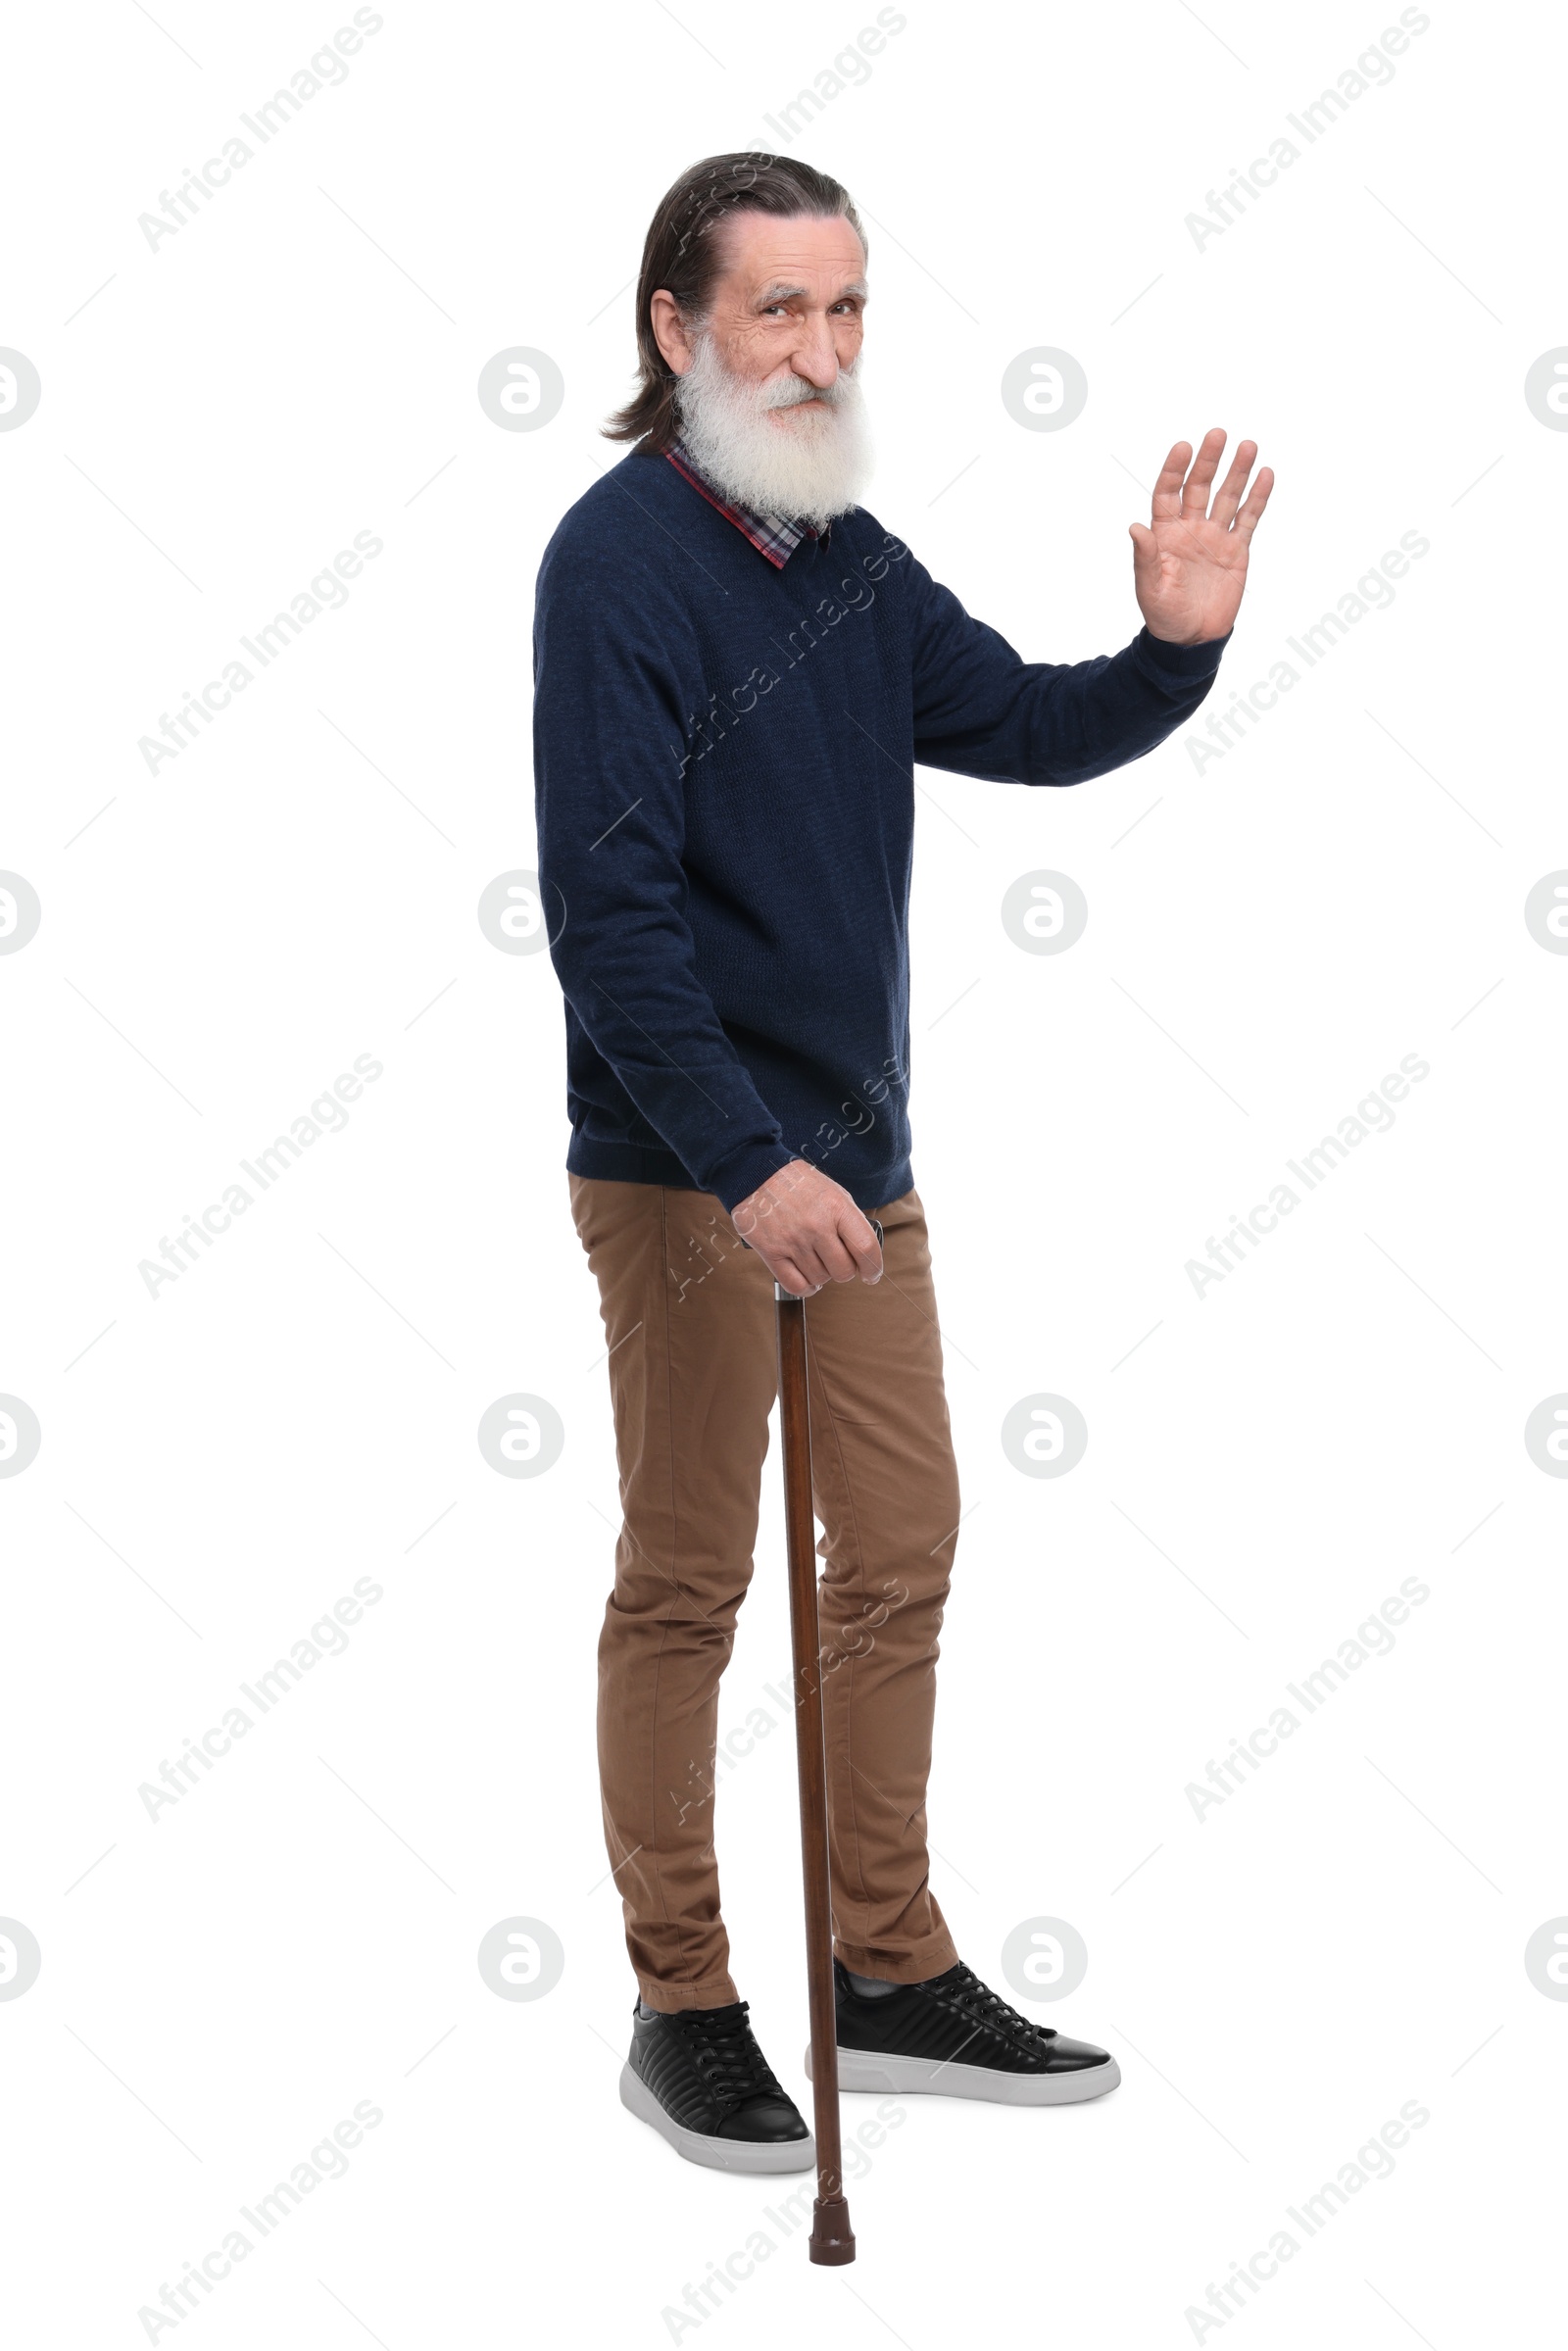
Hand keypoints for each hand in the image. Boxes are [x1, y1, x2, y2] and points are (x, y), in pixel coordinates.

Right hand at [731, 1160, 882, 1296]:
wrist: (755, 1174)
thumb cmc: (798, 1184)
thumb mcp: (832, 1191)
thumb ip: (849, 1221)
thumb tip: (862, 1253)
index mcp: (836, 1206)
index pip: (865, 1247)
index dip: (873, 1267)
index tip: (871, 1274)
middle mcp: (816, 1225)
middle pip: (843, 1270)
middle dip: (845, 1271)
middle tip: (838, 1262)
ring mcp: (792, 1240)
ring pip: (820, 1279)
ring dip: (822, 1275)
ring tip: (816, 1259)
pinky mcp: (771, 1252)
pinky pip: (796, 1285)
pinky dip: (806, 1288)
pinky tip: (807, 1277)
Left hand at [1130, 429, 1273, 646]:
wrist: (1191, 639)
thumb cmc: (1164, 615)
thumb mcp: (1150, 588)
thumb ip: (1146, 557)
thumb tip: (1134, 527)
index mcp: (1165, 534)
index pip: (1168, 494)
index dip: (1174, 470)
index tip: (1183, 447)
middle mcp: (1190, 529)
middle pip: (1199, 487)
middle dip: (1208, 461)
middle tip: (1217, 434)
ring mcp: (1214, 537)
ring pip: (1227, 497)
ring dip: (1237, 472)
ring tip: (1248, 446)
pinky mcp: (1236, 550)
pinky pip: (1248, 519)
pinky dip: (1257, 498)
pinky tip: (1265, 475)